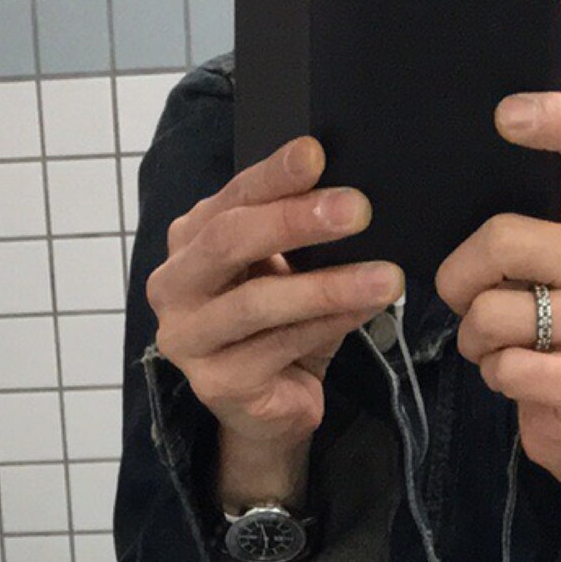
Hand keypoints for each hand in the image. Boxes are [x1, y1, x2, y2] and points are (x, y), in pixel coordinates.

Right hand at [145, 136, 403, 506]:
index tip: (316, 152)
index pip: (231, 198)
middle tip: (358, 209)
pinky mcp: (217, 383)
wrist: (269, 409)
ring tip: (385, 276)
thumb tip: (350, 196)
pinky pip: (281, 346)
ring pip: (259, 301)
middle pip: (230, 241)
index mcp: (189, 241)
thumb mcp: (287, 272)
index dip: (273, 174)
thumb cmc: (279, 329)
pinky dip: (330, 325)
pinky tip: (367, 310)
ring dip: (329, 285)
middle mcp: (175, 285)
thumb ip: (297, 236)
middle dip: (296, 221)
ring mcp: (188, 338)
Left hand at [434, 93, 560, 489]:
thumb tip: (449, 196)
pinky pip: (509, 367)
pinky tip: (518, 379)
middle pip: (503, 239)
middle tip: (469, 305)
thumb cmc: (545, 337)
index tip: (506, 116)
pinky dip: (494, 377)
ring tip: (501, 349)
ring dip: (475, 339)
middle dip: (459, 280)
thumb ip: (515, 233)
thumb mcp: (536, 274)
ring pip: (495, 313)